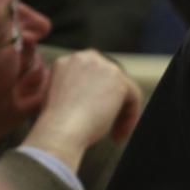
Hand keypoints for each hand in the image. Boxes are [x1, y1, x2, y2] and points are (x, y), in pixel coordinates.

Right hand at [22, 50, 141, 171]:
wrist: (60, 130)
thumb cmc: (56, 124)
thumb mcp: (57, 99)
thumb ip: (73, 91)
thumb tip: (90, 101)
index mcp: (66, 62)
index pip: (91, 77)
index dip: (95, 98)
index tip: (93, 117)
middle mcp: (84, 57)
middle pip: (108, 79)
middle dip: (111, 102)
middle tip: (109, 125)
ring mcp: (102, 66)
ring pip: (122, 88)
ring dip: (121, 111)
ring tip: (116, 132)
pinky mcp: (118, 79)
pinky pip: (134, 96)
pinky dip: (130, 116)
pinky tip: (120, 132)